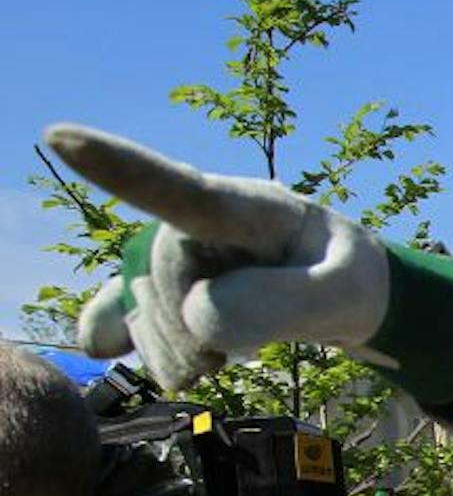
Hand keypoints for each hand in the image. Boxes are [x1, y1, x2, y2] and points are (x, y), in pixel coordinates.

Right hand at [44, 124, 452, 401]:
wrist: (345, 290)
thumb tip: (202, 316)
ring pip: (143, 310)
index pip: (180, 191)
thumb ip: (287, 302)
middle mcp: (199, 221)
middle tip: (240, 357)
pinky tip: (145, 353)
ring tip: (228, 357)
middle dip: (192, 330)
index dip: (120, 169)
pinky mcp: (164, 285)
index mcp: (249, 207)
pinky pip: (123, 317)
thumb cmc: (348, 279)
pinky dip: (145, 348)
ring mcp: (178, 252)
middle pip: (161, 281)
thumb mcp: (343, 293)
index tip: (61, 138)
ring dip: (179, 351)